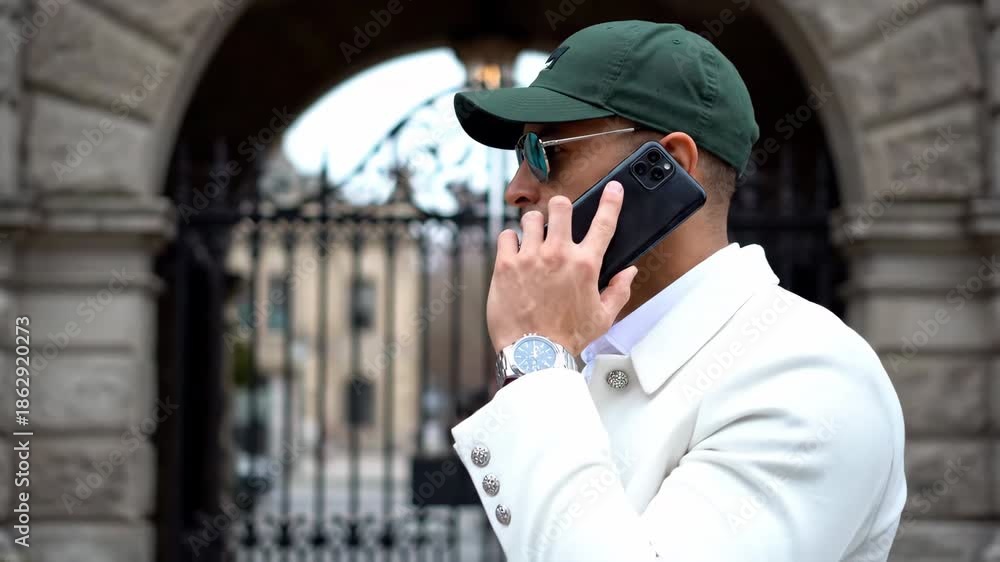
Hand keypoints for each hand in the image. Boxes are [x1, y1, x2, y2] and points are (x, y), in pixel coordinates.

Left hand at [487, 181, 638, 355]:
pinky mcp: (506, 265)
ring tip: (533, 241)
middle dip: (561, 209)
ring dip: (533, 226)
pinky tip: (514, 253)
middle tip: (557, 221)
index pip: (604, 223)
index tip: (613, 188)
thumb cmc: (567, 337)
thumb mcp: (603, 317)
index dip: (611, 201)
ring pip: (531, 218)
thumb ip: (619, 291)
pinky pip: (506, 235)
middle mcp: (558, 255)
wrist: (534, 353)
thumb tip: (629, 272)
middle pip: (561, 206)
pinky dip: (510, 241)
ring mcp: (531, 257)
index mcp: (586, 265)